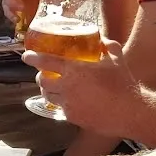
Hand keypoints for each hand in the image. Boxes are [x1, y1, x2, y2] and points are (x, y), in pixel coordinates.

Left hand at [22, 39, 140, 136]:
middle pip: (42, 81)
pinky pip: (61, 108)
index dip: (32, 58)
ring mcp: (68, 104)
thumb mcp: (116, 58)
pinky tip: (71, 101)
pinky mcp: (72, 117)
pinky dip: (62, 103)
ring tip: (55, 87)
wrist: (130, 112)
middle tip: (44, 74)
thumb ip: (107, 45)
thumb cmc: (123, 83)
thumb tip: (101, 38)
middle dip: (40, 77)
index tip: (26, 56)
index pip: (45, 61)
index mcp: (74, 70)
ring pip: (48, 96)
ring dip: (48, 90)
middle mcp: (67, 87)